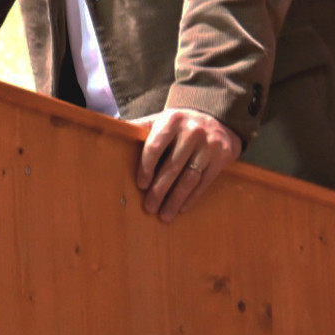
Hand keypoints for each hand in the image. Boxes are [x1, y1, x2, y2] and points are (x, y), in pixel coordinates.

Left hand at [133, 107, 241, 221]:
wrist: (218, 119)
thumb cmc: (179, 125)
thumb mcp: (162, 120)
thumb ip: (141, 128)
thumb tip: (111, 131)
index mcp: (172, 120)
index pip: (155, 147)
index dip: (146, 168)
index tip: (141, 185)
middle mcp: (192, 131)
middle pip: (172, 166)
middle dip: (159, 190)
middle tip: (149, 208)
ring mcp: (210, 144)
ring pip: (189, 178)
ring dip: (175, 199)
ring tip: (165, 215)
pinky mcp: (223, 156)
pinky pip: (205, 182)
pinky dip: (193, 197)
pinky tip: (182, 208)